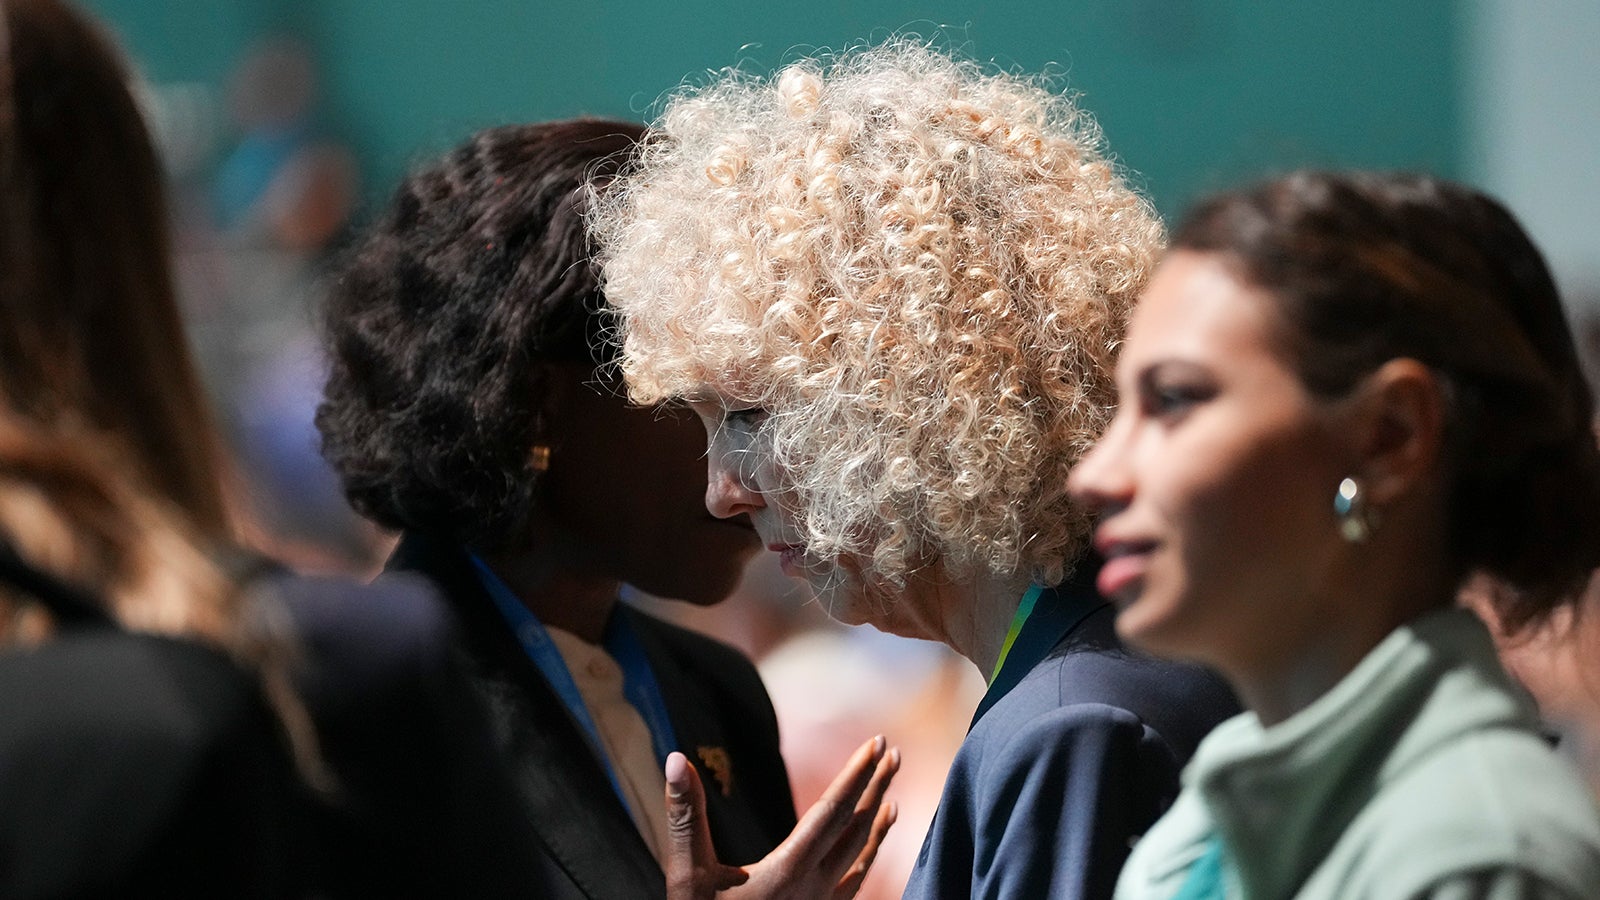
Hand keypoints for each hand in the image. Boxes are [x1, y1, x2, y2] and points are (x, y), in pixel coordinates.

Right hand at [664, 735, 900, 898]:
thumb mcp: (687, 876)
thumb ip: (685, 817)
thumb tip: (678, 759)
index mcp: (787, 871)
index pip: (832, 810)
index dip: (856, 772)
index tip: (877, 742)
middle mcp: (814, 888)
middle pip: (855, 828)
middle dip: (875, 786)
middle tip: (892, 751)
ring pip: (861, 857)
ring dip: (877, 822)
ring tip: (891, 796)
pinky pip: (854, 884)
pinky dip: (868, 857)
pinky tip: (871, 848)